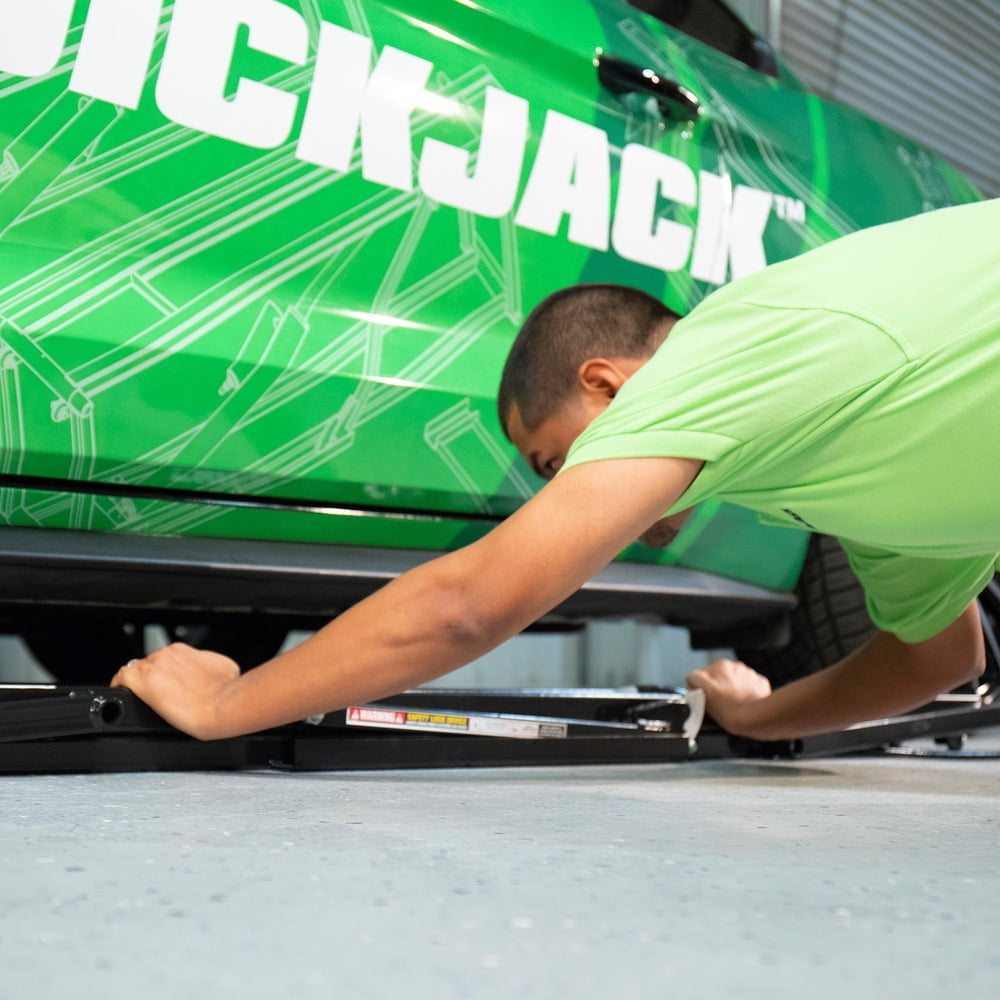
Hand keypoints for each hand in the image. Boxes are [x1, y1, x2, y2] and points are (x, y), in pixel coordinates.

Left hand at [111, 642, 241, 740]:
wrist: (223, 705)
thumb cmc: (227, 691)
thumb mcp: (223, 667)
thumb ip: (205, 664)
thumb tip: (205, 670)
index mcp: (182, 650)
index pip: (164, 659)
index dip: (165, 674)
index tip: (170, 685)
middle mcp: (166, 655)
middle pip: (148, 664)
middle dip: (154, 678)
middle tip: (163, 696)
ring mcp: (153, 667)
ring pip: (135, 670)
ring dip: (139, 683)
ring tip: (149, 700)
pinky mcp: (141, 681)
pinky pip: (121, 679)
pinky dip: (120, 686)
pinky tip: (124, 696)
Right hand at [686, 658, 771, 735]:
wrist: (756, 718)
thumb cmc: (732, 712)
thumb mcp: (703, 697)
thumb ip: (694, 682)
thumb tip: (692, 680)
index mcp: (719, 667)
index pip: (701, 675)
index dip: (700, 688)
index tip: (703, 697)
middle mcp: (734, 667)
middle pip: (718, 676)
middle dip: (718, 687)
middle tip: (719, 702)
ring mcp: (748, 673)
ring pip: (734, 680)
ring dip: (732, 688)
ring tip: (734, 703)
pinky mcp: (759, 681)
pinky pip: (749, 684)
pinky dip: (746, 691)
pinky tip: (745, 702)